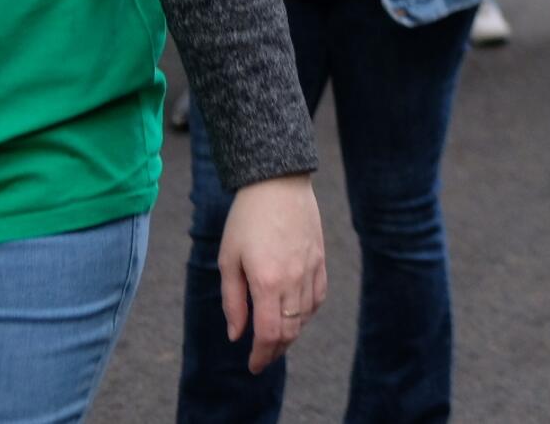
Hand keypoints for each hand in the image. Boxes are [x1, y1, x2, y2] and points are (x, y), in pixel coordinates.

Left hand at [219, 174, 326, 373]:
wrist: (278, 184)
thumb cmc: (246, 219)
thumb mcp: (228, 260)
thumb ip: (233, 301)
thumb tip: (237, 334)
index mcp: (267, 282)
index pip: (269, 334)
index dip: (262, 355)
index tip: (253, 366)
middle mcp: (293, 279)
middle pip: (290, 330)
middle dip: (275, 349)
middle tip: (262, 356)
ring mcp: (310, 269)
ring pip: (305, 316)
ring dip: (291, 333)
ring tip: (275, 337)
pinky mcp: (320, 259)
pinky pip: (318, 296)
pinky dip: (307, 313)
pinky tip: (296, 314)